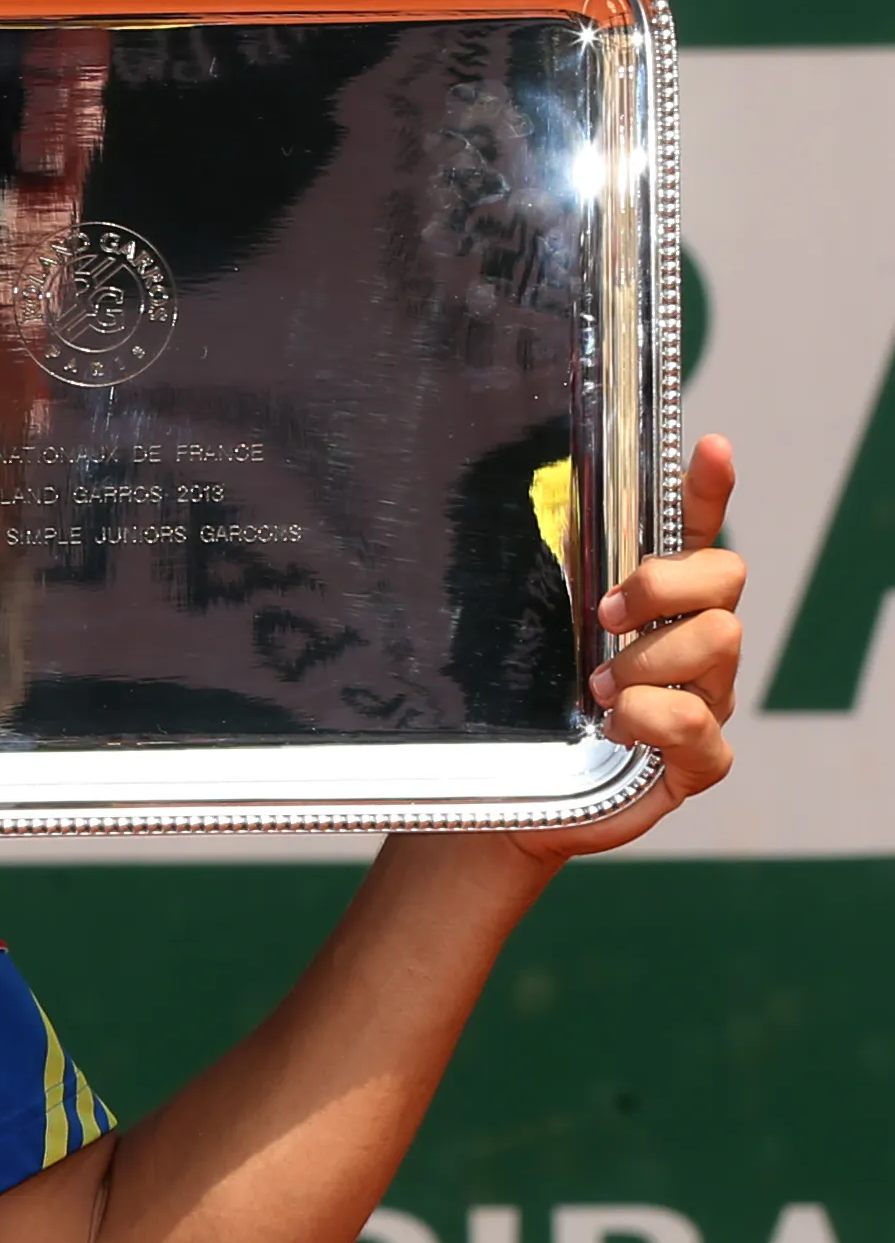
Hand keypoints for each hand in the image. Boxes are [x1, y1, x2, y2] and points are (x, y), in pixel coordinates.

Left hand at [508, 433, 743, 864]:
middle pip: (727, 578)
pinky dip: (652, 721)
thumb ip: (551, 585)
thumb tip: (523, 503)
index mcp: (662, 606)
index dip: (708, 490)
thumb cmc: (531, 706)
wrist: (515, 796)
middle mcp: (699, 643)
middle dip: (663, 587)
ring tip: (597, 692)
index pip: (698, 533)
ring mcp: (709, 699)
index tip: (707, 446)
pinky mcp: (701, 759)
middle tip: (604, 616)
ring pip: (718, 643)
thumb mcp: (535, 635)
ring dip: (645, 663)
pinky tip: (617, 731)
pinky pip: (701, 725)